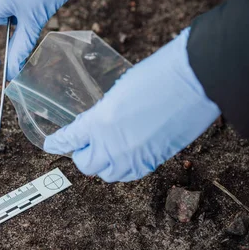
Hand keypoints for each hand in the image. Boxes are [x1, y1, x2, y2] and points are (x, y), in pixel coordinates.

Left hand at [43, 28, 220, 181]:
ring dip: (102, 163)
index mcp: (101, 122)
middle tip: (83, 144)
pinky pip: (131, 174)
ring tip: (104, 149)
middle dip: (81, 154)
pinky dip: (123, 167)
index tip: (52, 144)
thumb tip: (99, 123)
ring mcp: (136, 157)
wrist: (196, 81)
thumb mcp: (119, 90)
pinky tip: (125, 154)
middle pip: (86, 164)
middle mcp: (115, 146)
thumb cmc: (161, 75)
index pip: (70, 139)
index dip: (58, 143)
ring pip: (108, 174)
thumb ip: (104, 111)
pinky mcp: (156, 160)